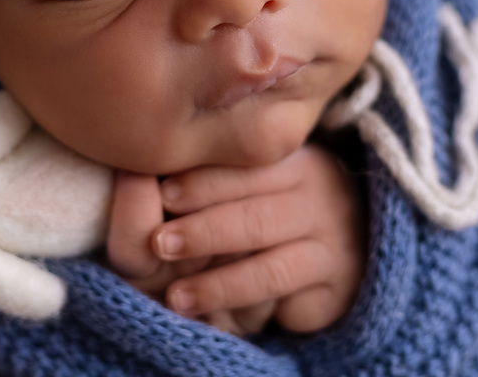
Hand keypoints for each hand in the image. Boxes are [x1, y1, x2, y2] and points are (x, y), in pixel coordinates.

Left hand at [106, 144, 364, 335]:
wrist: (335, 245)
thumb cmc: (270, 205)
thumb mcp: (246, 184)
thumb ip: (210, 177)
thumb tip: (141, 171)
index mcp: (295, 160)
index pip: (248, 169)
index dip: (204, 182)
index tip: (164, 193)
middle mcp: (320, 198)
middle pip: (257, 218)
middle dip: (204, 231)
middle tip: (159, 243)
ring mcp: (332, 245)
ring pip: (271, 267)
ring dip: (218, 282)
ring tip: (175, 296)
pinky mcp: (334, 288)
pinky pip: (290, 301)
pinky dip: (246, 306)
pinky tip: (216, 317)